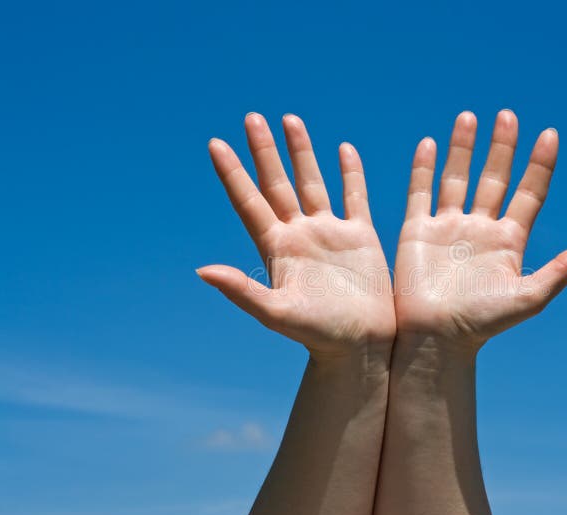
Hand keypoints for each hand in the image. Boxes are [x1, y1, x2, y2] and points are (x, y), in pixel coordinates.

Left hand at [197, 113, 394, 358]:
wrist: (364, 345)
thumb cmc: (320, 335)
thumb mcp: (278, 314)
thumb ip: (243, 291)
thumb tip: (202, 270)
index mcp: (277, 249)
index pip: (249, 202)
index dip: (232, 173)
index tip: (215, 143)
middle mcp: (299, 235)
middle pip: (277, 184)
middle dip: (264, 151)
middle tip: (251, 117)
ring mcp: (330, 233)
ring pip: (312, 182)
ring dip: (301, 152)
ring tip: (290, 119)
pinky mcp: (360, 237)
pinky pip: (354, 196)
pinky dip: (350, 173)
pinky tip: (343, 149)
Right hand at [394, 110, 566, 352]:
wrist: (434, 339)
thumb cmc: (482, 324)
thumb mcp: (528, 298)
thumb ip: (560, 271)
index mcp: (509, 241)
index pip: (528, 193)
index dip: (539, 165)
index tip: (550, 134)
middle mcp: (480, 228)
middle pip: (494, 178)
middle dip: (502, 148)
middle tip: (508, 115)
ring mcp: (448, 227)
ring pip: (457, 178)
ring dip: (463, 148)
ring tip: (469, 117)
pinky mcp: (418, 232)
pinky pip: (421, 193)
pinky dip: (424, 169)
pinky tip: (429, 143)